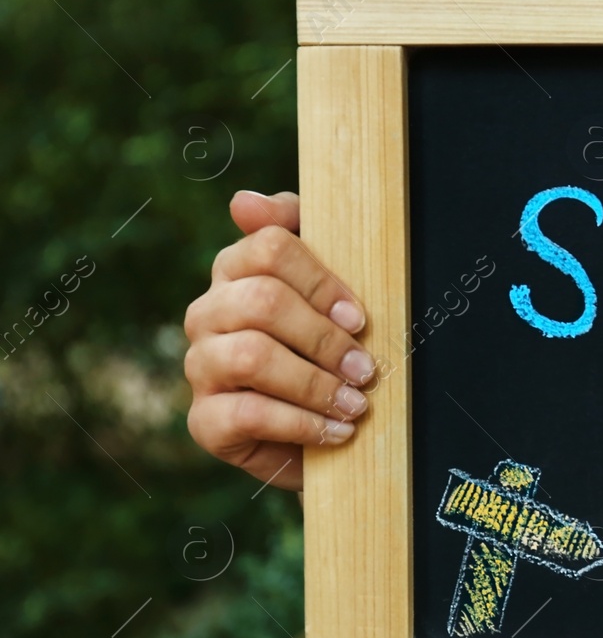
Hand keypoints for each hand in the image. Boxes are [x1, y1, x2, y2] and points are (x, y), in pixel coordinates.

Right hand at [184, 191, 371, 490]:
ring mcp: (200, 366)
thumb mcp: (330, 294)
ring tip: (356, 403)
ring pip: (252, 356)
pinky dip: (302, 423)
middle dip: (324, 337)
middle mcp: (208, 314)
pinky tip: (337, 431)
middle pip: (262, 301)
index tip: (359, 317)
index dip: (321, 282)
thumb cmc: (328, 354)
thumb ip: (300, 235)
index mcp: (237, 273)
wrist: (322, 435)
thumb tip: (244, 202)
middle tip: (366, 369)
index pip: (270, 247)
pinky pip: (247, 413)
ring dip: (316, 383)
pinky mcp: (204, 421)